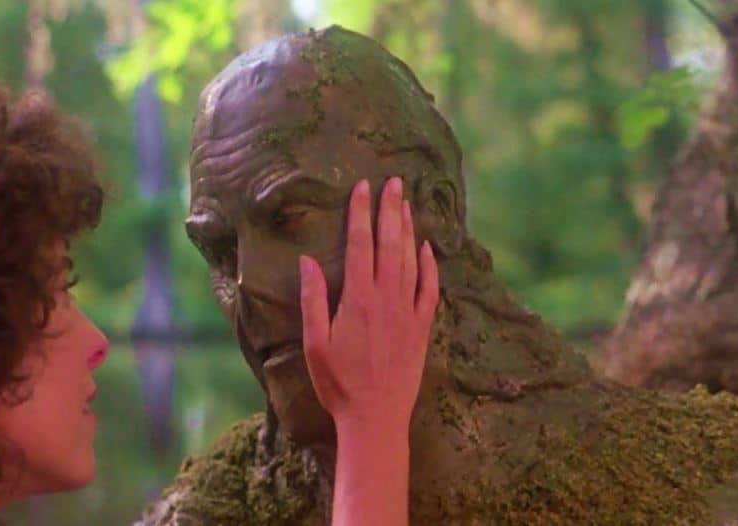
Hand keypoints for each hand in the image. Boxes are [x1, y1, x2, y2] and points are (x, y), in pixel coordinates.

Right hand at [299, 176, 439, 427]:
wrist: (376, 418)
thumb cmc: (338, 383)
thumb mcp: (315, 344)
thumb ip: (313, 300)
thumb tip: (306, 262)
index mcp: (358, 299)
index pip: (360, 244)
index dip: (361, 213)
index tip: (363, 187)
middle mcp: (387, 299)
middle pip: (390, 244)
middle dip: (391, 210)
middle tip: (395, 182)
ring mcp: (409, 312)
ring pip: (411, 260)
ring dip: (409, 230)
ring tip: (408, 204)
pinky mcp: (422, 328)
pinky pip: (430, 289)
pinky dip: (429, 266)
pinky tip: (427, 248)